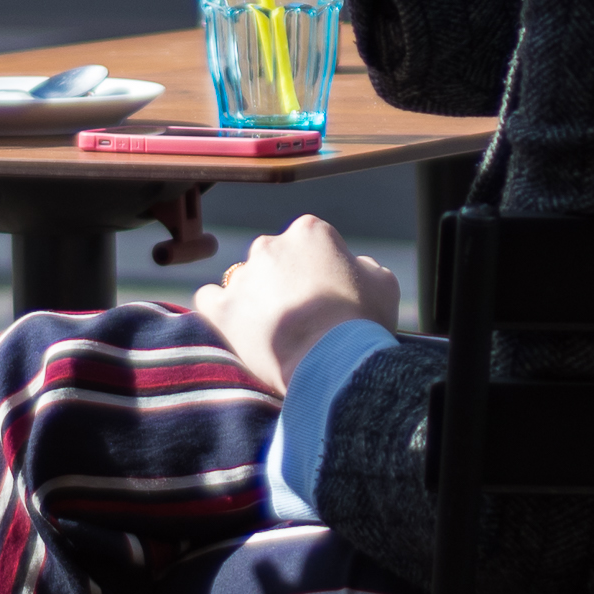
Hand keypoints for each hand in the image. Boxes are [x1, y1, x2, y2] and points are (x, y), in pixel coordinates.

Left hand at [190, 215, 402, 395]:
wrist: (332, 361)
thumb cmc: (363, 322)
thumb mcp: (384, 284)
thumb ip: (364, 266)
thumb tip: (354, 265)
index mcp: (310, 232)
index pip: (311, 242)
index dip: (320, 268)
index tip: (328, 294)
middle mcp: (270, 245)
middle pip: (275, 258)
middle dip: (285, 280)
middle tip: (303, 314)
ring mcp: (242, 276)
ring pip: (244, 279)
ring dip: (256, 297)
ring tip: (276, 330)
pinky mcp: (221, 308)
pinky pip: (209, 299)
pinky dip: (219, 309)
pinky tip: (235, 324)